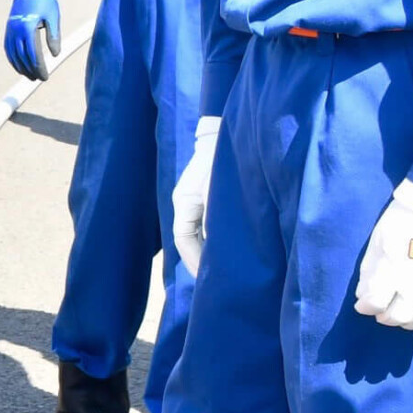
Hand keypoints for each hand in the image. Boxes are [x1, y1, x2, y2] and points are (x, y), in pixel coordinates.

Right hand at [2, 0, 60, 80]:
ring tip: (29, 76)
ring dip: (20, 67)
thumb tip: (55, 55)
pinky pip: (8, 48)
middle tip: (39, 79)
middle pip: (22, 57)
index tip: (45, 77)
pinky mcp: (8, 29)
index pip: (33, 54)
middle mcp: (16, 30)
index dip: (39, 67)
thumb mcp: (53, 18)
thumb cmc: (45, 2)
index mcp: (28, 28)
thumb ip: (54, 37)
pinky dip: (12, 59)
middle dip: (30, 70)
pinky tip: (18, 66)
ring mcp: (10, 30)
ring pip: (13, 54)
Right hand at [171, 116, 223, 274]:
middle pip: (188, 238)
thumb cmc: (225, 160)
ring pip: (196, 231)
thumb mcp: (222, 192)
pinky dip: (211, 238)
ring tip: (221, 270)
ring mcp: (193, 197)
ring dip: (207, 249)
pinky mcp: (203, 195)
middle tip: (216, 281)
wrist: (229, 131)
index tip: (209, 278)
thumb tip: (218, 247)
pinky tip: (225, 248)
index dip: (195, 261)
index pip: (183, 239)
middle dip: (200, 259)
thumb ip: (217, 219)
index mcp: (184, 201)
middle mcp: (184, 201)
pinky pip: (203, 223)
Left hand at [354, 180, 412, 329]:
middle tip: (383, 314)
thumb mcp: (376, 243)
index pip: (375, 303)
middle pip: (398, 315)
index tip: (364, 306)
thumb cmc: (401, 222)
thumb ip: (369, 272)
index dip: (366, 308)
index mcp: (392, 269)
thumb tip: (363, 298)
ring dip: (409, 323)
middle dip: (386, 317)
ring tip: (403, 317)